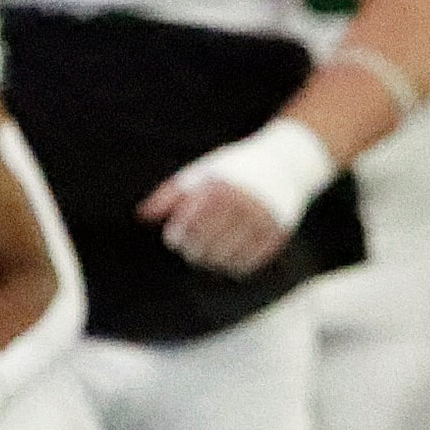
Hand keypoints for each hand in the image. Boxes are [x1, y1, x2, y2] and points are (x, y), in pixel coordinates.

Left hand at [139, 117, 333, 277]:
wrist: (287, 163)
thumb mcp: (200, 172)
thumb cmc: (234, 169)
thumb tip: (142, 216)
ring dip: (211, 260)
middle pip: (206, 244)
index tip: (174, 237)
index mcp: (220, 187)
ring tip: (206, 252)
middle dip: (192, 250)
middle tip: (189, 248)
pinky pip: (248, 264)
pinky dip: (233, 266)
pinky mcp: (278, 235)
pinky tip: (226, 257)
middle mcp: (244, 204)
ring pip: (226, 258)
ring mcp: (264, 221)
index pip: (189, 224)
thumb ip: (169, 194)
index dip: (177, 236)